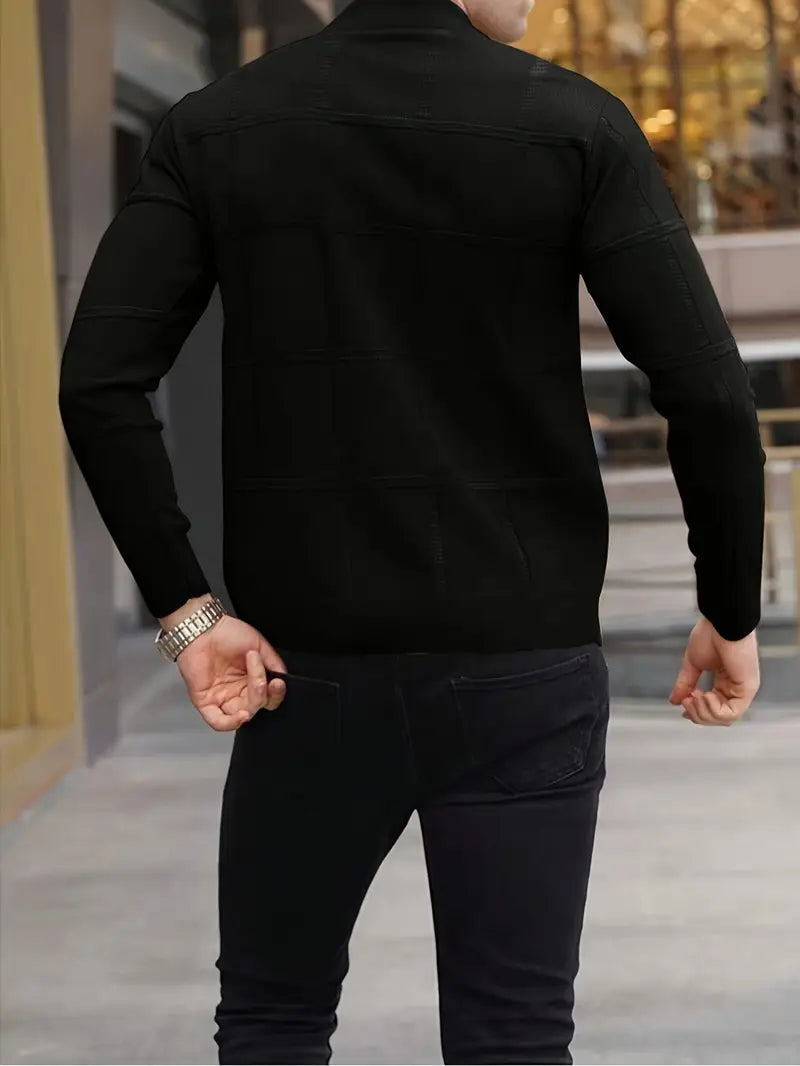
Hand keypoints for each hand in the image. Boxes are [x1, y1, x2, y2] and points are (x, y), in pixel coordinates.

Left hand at [174, 615, 287, 731]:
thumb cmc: (227, 633)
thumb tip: (284, 679)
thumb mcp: (259, 645)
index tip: (278, 682)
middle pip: (256, 706)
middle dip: (263, 694)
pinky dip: (231, 723)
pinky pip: (218, 721)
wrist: (204, 628)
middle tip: (262, 675)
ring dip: (252, 707)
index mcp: (251, 680)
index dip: (275, 694)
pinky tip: (242, 715)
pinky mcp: (206, 701)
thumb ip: (274, 663)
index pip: (268, 697)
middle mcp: (238, 691)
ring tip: (257, 685)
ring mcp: (222, 697)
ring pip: (241, 715)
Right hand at [669, 615, 759, 725]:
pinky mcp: (747, 688)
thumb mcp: (693, 663)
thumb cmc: (711, 633)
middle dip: (698, 714)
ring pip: (725, 719)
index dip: (697, 712)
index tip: (682, 707)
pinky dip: (713, 710)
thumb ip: (685, 683)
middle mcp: (735, 687)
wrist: (722, 621)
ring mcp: (743, 689)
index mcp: (725, 681)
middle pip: (718, 718)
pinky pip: (732, 713)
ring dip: (704, 712)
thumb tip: (674, 700)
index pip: (714, 708)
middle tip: (686, 700)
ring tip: (693, 696)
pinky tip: (704, 695)